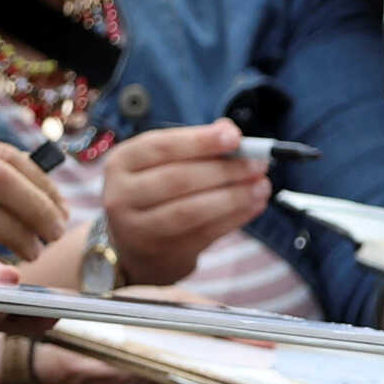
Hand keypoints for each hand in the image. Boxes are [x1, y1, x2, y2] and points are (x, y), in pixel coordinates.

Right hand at [98, 120, 270, 285]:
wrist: (133, 245)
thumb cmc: (156, 191)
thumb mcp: (163, 162)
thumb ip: (196, 144)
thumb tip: (229, 130)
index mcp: (122, 162)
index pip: (161, 147)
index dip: (200, 141)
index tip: (235, 137)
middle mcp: (122, 196)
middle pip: (177, 179)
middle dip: (224, 170)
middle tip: (258, 164)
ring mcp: (138, 229)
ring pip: (190, 211)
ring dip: (233, 197)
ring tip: (262, 186)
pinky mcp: (161, 253)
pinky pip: (204, 234)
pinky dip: (234, 218)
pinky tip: (254, 205)